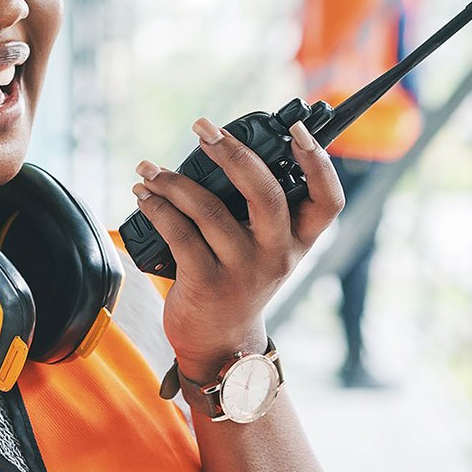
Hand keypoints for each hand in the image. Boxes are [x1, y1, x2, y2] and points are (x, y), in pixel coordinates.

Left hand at [132, 117, 345, 380]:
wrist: (218, 343)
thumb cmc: (238, 280)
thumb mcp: (262, 248)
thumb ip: (255, 208)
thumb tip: (218, 150)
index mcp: (298, 241)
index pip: (328, 201)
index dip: (319, 163)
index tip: (297, 131)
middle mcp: (276, 255)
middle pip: (266, 194)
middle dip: (233, 153)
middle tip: (203, 128)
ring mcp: (243, 271)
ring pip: (209, 210)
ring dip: (173, 182)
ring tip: (149, 169)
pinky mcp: (206, 284)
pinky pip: (179, 234)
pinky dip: (157, 209)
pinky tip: (144, 196)